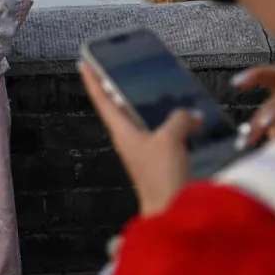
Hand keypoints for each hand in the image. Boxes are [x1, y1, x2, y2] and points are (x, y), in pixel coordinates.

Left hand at [79, 63, 197, 216]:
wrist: (170, 211)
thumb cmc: (161, 177)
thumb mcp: (170, 139)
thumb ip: (179, 119)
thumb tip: (191, 114)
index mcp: (122, 132)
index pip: (103, 101)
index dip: (93, 81)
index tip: (84, 64)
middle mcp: (129, 140)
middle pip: (120, 108)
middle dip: (119, 89)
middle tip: (120, 69)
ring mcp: (143, 151)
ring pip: (143, 120)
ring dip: (148, 105)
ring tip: (160, 88)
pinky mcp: (159, 161)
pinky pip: (162, 134)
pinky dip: (170, 122)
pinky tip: (187, 119)